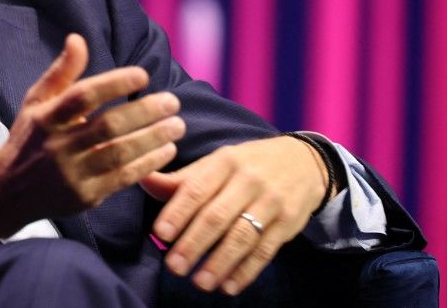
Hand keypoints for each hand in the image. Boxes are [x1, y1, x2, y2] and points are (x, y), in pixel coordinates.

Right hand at [0, 33, 185, 237]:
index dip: (114, 83)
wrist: (9, 192)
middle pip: (107, 126)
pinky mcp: (84, 197)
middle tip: (172, 102)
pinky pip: (122, 178)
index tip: (143, 75)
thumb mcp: (36, 102)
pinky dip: (147, 164)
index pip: (83, 96)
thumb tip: (78, 38)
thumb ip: (61, 72)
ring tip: (178, 125)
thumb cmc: (30, 138)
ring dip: (153, 138)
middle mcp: (58, 146)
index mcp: (46, 118)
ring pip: (119, 153)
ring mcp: (71, 174)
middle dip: (145, 112)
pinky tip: (167, 151)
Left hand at [140, 136, 327, 295]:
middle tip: (174, 266)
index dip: (178, 212)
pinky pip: (265, 251)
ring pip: (242, 236)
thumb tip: (142, 179)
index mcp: (225, 161)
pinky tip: (229, 286)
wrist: (304, 162)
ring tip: (200, 283)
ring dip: (220, 262)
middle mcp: (249, 180)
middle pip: (217, 215)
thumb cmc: (246, 165)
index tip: (160, 234)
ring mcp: (272, 202)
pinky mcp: (288, 224)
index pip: (197, 188)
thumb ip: (181, 179)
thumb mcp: (216, 163)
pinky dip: (246, 271)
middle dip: (194, 243)